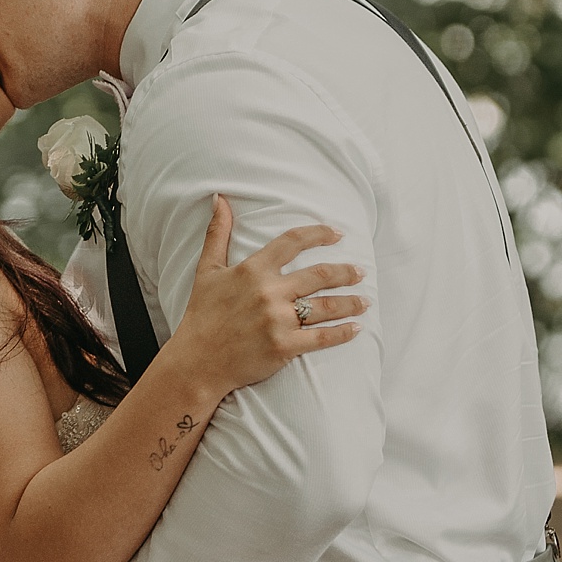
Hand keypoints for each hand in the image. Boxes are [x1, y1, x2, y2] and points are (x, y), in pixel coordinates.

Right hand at [174, 197, 367, 401]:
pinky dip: (343, 333)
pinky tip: (356, 329)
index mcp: (253, 270)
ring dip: (351, 302)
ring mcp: (278, 320)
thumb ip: (217, 233)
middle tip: (361, 271)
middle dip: (345, 272)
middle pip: (319, 275)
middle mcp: (269, 292)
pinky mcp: (285, 347)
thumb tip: (218, 199)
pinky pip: (322, 337)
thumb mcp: (206, 270)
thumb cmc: (201, 315)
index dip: (319, 234)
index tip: (337, 234)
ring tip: (365, 301)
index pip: (293, 242)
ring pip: (327, 306)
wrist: (196, 362)